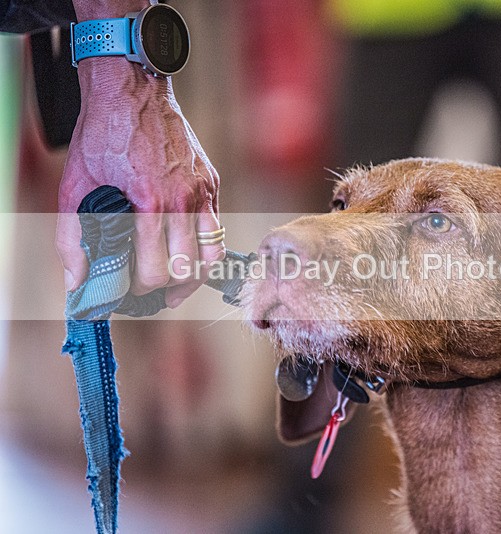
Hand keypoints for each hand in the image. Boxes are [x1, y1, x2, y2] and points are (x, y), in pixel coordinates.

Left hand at [56, 58, 222, 307]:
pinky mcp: (212, 183)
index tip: (129, 289)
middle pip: (188, 271)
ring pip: (212, 256)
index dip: (141, 288)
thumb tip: (77, 282)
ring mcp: (202, 192)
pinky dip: (204, 248)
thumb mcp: (74, 187)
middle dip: (167, 288)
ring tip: (176, 281)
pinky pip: (218, 230)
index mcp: (149, 203)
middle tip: (150, 290)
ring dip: (194, 275)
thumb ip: (72, 239)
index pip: (157, 271)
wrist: (132, 91)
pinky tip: (185, 249)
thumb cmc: (102, 136)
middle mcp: (182, 200)